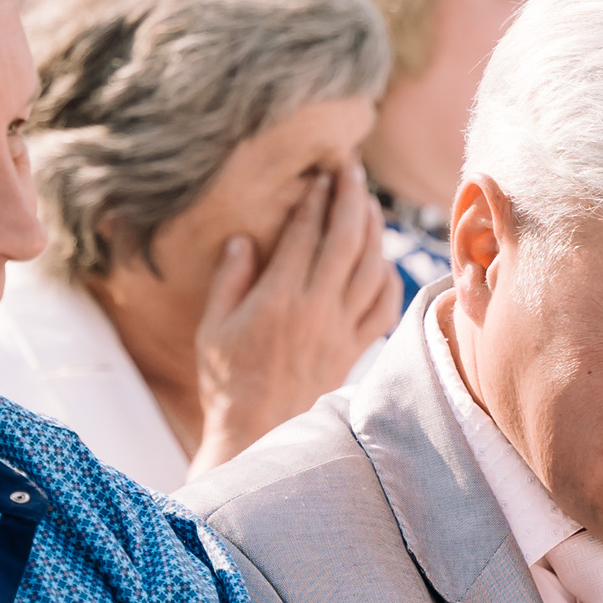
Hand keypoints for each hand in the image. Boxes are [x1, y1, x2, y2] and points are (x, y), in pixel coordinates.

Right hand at [188, 161, 400, 475]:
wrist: (256, 433)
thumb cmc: (226, 380)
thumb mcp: (213, 327)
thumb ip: (229, 279)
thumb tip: (243, 239)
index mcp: (278, 298)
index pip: (304, 234)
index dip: (315, 199)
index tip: (320, 174)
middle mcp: (316, 309)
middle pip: (347, 240)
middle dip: (352, 197)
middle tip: (352, 168)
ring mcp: (341, 330)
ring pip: (372, 268)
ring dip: (374, 230)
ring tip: (369, 204)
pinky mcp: (354, 349)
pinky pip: (384, 307)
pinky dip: (389, 279)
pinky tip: (383, 262)